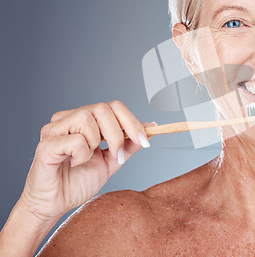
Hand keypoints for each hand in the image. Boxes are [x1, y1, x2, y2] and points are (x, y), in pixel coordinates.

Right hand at [20, 100, 151, 220]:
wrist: (55, 205)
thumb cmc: (77, 182)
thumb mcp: (111, 162)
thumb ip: (129, 145)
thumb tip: (150, 128)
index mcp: (84, 120)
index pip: (113, 106)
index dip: (132, 122)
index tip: (144, 140)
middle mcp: (68, 119)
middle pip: (103, 108)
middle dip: (118, 134)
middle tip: (117, 154)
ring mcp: (54, 130)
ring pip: (87, 118)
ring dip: (96, 143)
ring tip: (88, 158)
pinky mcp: (46, 145)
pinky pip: (74, 139)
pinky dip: (82, 154)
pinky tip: (74, 163)